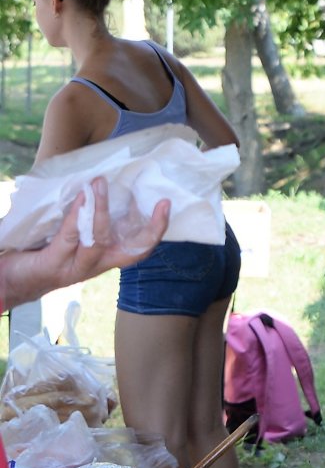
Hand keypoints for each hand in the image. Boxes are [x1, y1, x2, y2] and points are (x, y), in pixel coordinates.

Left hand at [1, 181, 170, 308]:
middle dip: (152, 229)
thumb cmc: (35, 257)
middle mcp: (94, 267)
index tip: (166, 204)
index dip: (156, 229)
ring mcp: (75, 268)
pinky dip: (78, 215)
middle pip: (132, 252)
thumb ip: (80, 223)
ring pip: (99, 240)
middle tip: (163, 203)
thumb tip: (93, 190)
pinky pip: (71, 237)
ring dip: (101, 210)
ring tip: (100, 184)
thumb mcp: (64, 240)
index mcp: (101, 260)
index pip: (137, 248)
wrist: (6, 283)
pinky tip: (81, 197)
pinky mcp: (53, 265)